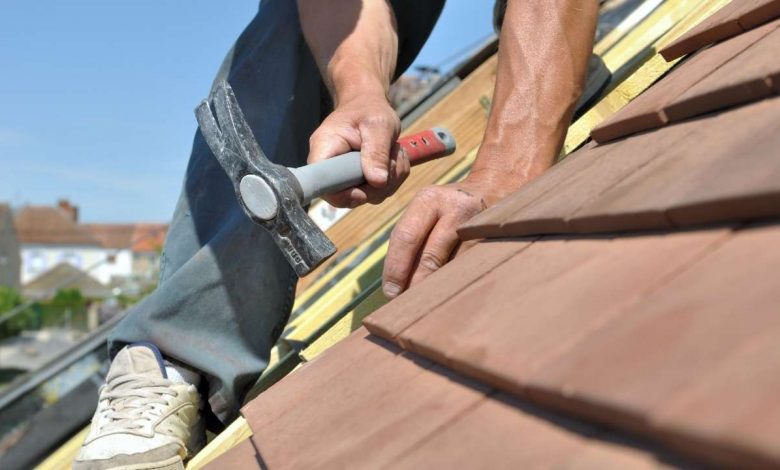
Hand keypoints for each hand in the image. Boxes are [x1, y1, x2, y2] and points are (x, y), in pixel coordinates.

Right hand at [307, 94, 407, 207]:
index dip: (342, 194)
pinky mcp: (358, 180)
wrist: (368, 103)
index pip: (321, 183)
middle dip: (377, 186)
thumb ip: (377, 152)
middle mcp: (329, 166)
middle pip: (348, 196)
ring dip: (390, 180)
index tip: (364, 189)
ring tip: (394, 153)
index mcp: (324, 148)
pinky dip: (393, 179)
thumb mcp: (378, 125)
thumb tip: (377, 182)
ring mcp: (344, 176)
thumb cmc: (369, 108)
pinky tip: (394, 159)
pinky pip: (377, 191)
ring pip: (368, 196)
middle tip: (393, 161)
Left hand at [382, 174, 510, 298]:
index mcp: (429, 200)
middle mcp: (455, 208)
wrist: (493, 189)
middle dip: (416, 285)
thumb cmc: (448, 209)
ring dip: (438, 288)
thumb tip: (395, 284)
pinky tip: (451, 294)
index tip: (390, 292)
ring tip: (428, 304)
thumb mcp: (426, 210)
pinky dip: (458, 283)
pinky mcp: (496, 240)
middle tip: (407, 306)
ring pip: (454, 267)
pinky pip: (472, 269)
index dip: (396, 269)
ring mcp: (479, 224)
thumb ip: (410, 239)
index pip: (406, 237)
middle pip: (430, 256)